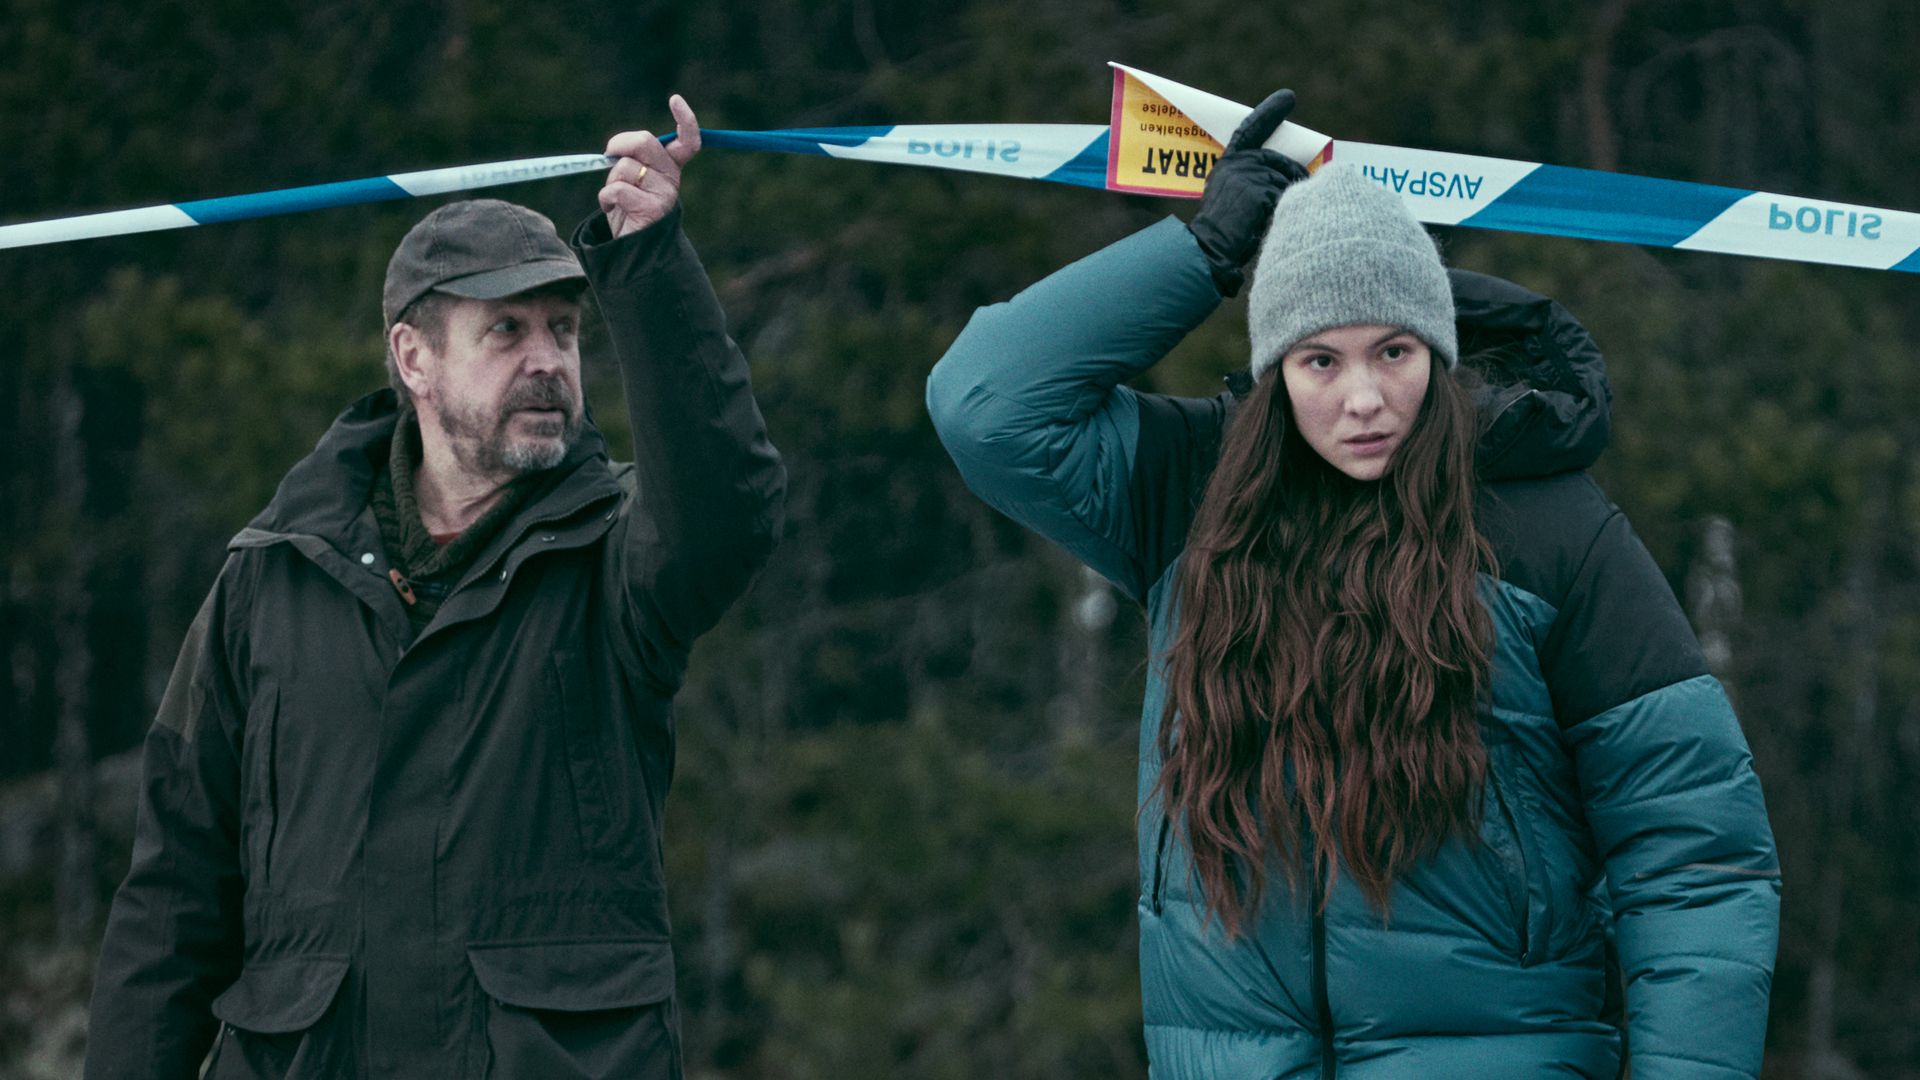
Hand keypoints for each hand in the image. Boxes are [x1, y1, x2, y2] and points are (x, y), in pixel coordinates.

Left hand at [599, 94, 702, 237]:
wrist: (634, 249)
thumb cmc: (629, 208)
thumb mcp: (633, 178)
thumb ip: (631, 159)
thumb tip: (614, 150)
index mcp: (671, 166)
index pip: (688, 141)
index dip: (686, 119)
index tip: (675, 99)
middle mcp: (672, 178)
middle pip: (644, 142)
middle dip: (619, 144)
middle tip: (609, 155)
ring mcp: (664, 194)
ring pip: (624, 168)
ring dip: (610, 181)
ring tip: (616, 199)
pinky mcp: (652, 210)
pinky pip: (617, 190)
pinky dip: (606, 199)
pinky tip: (613, 210)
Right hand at [1187, 89, 1309, 296]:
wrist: (1210, 250)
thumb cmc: (1226, 232)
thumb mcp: (1235, 197)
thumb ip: (1253, 180)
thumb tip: (1293, 177)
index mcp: (1228, 163)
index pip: (1251, 130)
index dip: (1270, 112)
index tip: (1288, 97)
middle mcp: (1237, 163)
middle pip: (1280, 162)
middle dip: (1295, 176)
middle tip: (1305, 188)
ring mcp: (1247, 175)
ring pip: (1286, 182)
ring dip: (1288, 200)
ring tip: (1268, 220)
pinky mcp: (1258, 190)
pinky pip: (1286, 197)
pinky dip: (1284, 212)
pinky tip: (1267, 224)